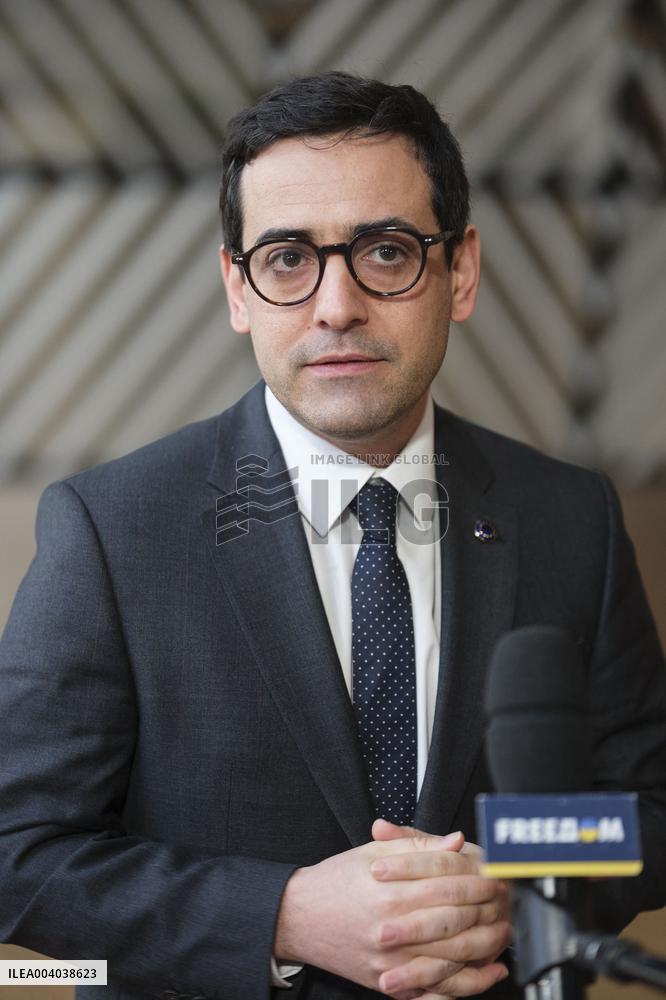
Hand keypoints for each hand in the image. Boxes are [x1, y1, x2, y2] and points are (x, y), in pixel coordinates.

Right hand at [274, 828, 508, 997]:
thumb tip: (456, 841)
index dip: (478, 880)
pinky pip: (434, 991)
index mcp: (389, 892)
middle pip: (454, 925)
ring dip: (484, 950)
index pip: (448, 887)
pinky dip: (465, 986)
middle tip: (509, 905)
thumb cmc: (335, 881)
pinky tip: (485, 973)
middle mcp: (391, 930)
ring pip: (450, 961)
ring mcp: (389, 962)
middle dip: (488, 914)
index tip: (498, 875)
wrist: (297, 917)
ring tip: (505, 937)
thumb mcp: (372, 852)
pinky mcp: (387, 984)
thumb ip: (417, 845)